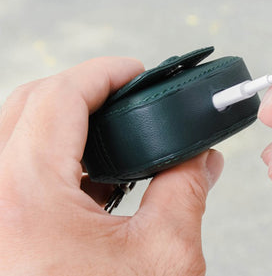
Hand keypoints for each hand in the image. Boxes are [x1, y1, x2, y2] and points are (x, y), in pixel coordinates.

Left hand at [0, 57, 222, 274]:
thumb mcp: (164, 252)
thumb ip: (186, 191)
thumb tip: (200, 158)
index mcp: (27, 197)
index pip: (58, 98)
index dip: (103, 72)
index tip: (132, 71)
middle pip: (28, 105)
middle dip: (81, 88)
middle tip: (123, 90)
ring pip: (17, 134)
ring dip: (65, 119)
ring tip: (111, 124)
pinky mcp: (4, 229)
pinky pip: (16, 169)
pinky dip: (53, 156)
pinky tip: (92, 171)